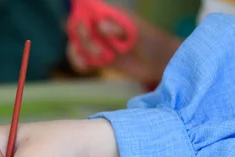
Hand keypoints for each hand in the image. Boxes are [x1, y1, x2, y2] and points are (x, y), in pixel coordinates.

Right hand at [67, 14, 181, 82]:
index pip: (86, 10)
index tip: (87, 27)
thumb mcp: (138, 32)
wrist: (159, 63)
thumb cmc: (152, 41)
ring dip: (79, 53)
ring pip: (76, 44)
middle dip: (83, 39)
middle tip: (99, 50)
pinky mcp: (98, 58)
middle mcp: (99, 27)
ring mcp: (97, 43)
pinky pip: (81, 59)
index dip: (81, 17)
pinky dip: (79, 63)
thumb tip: (100, 25)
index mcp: (109, 15)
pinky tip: (86, 67)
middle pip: (77, 28)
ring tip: (96, 60)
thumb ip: (119, 28)